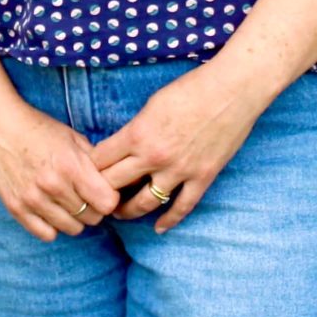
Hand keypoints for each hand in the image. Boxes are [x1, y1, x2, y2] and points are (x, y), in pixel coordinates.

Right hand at [0, 99, 122, 242]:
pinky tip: (51, 211)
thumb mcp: (72, 138)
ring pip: (72, 228)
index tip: (104, 192)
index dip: (110, 198)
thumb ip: (94, 162)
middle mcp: (53, 186)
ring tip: (68, 202)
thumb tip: (114, 182)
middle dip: (93, 208)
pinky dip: (53, 226)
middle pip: (92, 217)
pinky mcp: (16, 208)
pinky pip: (46, 234)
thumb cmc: (38, 129)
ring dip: (74, 218)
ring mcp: (33, 199)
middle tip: (85, 196)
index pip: (107, 202)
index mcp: (71, 166)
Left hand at [90, 64, 271, 231]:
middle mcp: (154, 156)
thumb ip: (136, 129)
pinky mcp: (202, 177)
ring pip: (143, 203)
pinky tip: (159, 228)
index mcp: (137, 134)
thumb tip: (123, 146)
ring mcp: (179, 170)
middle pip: (113, 185)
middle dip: (99, 193)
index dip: (87, 169)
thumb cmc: (192, 88)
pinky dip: (169, 221)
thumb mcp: (152, 104)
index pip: (99, 161)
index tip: (84, 174)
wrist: (232, 89)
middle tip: (93, 198)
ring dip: (127, 211)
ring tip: (119, 214)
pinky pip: (182, 207)